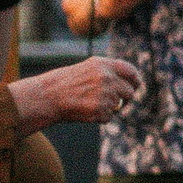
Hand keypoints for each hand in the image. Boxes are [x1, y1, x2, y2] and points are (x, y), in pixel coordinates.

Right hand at [9, 56, 141, 134]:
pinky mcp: (100, 110)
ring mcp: (104, 94)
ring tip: (90, 104)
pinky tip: (85, 111)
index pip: (131, 72)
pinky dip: (99, 117)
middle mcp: (107, 78)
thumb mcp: (88, 68)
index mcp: (104, 65)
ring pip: (118, 106)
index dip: (135, 80)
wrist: (47, 96)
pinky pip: (108, 117)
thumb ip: (109, 72)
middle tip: (115, 102)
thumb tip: (132, 81)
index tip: (135, 85)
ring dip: (108, 108)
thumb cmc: (66, 82)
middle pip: (130, 92)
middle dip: (124, 99)